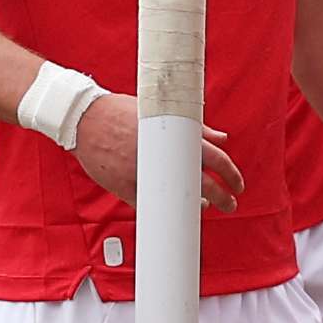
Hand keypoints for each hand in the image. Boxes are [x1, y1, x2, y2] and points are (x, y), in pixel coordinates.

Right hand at [70, 92, 243, 212]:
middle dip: (224, 196)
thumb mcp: (160, 112)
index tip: (238, 184)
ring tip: (207, 207)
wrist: (84, 119)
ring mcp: (146, 174)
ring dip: (197, 205)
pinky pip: (151, 204)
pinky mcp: (127, 187)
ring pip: (179, 198)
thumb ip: (194, 126)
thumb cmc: (121, 111)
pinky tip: (176, 210)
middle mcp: (162, 157)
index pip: (214, 158)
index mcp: (174, 136)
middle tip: (231, 203)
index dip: (231, 174)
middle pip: (204, 183)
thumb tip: (220, 138)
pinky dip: (165, 209)